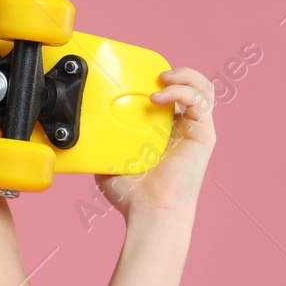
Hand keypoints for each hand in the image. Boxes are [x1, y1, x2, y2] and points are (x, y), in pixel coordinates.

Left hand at [96, 66, 215, 219]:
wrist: (150, 212)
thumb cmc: (132, 194)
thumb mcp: (109, 158)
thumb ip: (103, 140)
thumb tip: (81, 127)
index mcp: (166, 131)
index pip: (173, 95)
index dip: (163, 80)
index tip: (140, 76)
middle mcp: (184, 128)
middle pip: (194, 86)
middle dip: (178, 73)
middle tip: (156, 75)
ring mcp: (196, 130)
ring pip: (203, 89)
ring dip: (185, 76)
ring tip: (163, 78)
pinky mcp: (204, 135)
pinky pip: (201, 101)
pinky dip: (182, 91)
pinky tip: (159, 98)